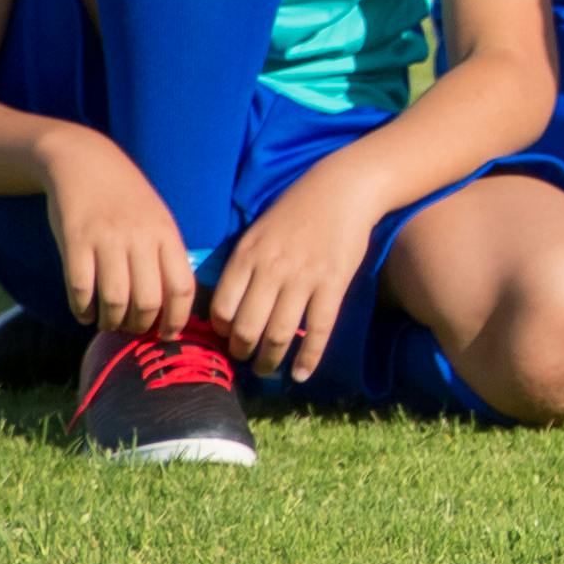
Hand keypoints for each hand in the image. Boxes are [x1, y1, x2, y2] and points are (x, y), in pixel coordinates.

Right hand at [39, 126, 194, 339]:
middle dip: (141, 326)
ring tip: (109, 324)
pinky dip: (82, 310)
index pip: (182, 287)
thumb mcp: (158, 218)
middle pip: (148, 301)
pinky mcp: (75, 241)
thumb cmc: (126, 197)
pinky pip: (81, 288)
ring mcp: (106, 239)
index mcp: (166, 234)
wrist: (84, 162)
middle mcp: (140, 238)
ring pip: (115, 300)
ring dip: (112, 321)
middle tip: (134, 331)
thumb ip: (166, 254)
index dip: (177, 319)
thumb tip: (174, 303)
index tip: (169, 335)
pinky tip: (84, 314)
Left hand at [203, 163, 382, 382]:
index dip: (221, 331)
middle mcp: (271, 270)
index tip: (226, 339)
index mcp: (247, 256)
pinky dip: (308, 358)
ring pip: (279, 334)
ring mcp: (304, 279)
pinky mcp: (333, 284)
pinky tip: (302, 374)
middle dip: (242, 352)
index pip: (222, 308)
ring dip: (270, 361)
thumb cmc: (296, 210)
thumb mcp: (257, 232)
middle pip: (247, 327)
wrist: (342, 189)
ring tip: (268, 370)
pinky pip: (318, 330)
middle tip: (245, 360)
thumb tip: (229, 305)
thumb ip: (243, 266)